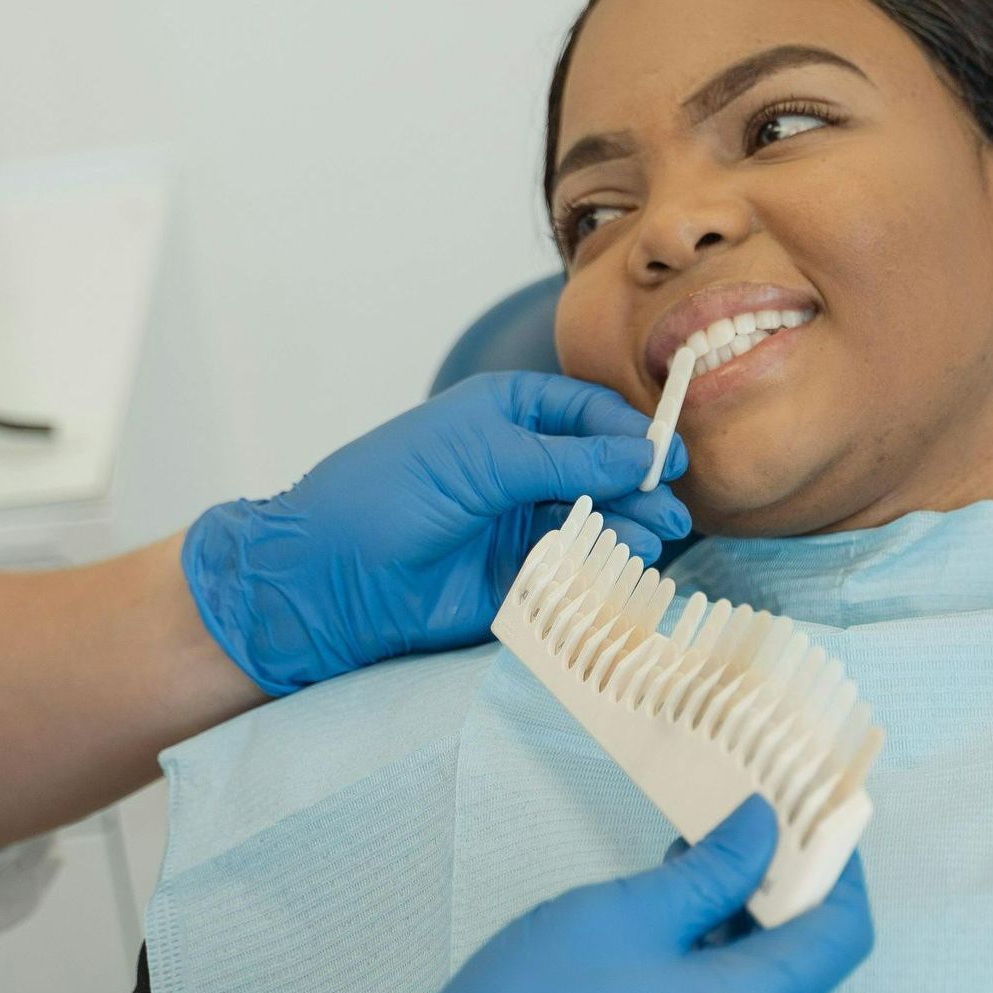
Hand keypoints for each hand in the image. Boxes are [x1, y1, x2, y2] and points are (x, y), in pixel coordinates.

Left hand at [183, 372, 689, 694]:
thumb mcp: (482, 457)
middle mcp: (519, 466)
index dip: (630, 431)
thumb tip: (644, 454)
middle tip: (664, 505)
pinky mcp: (518, 579)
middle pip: (602, 469)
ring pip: (595, 521)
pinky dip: (602, 568)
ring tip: (650, 537)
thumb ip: (568, 460)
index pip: (587, 413)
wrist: (326, 578)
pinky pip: (575, 569)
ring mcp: (520, 523)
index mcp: (506, 415)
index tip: (666, 456)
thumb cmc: (390, 491)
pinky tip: (619, 567)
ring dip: (627, 527)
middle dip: (636, 485)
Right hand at [255, 798, 874, 992]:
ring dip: (738, 923)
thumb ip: (710, 871)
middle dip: (777, 886)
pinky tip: (665, 923)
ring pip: (758, 992)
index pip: (841, 934)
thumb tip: (767, 827)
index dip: (839, 866)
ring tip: (687, 860)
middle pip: (800, 962)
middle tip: (739, 819)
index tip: (815, 813)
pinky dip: (711, 967)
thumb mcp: (623, 914)